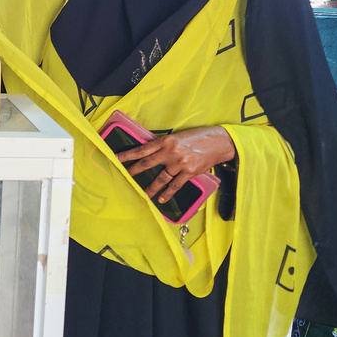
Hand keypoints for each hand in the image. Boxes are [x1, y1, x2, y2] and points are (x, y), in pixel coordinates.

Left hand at [116, 126, 235, 204]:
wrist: (219, 142)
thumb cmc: (198, 137)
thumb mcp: (177, 137)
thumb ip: (164, 145)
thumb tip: (150, 153)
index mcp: (165, 141)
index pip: (142, 149)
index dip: (128, 155)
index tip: (116, 158)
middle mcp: (170, 152)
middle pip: (147, 163)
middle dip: (134, 171)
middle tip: (124, 177)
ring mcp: (180, 163)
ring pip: (161, 178)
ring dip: (151, 188)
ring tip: (143, 194)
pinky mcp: (190, 172)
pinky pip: (175, 185)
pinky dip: (168, 193)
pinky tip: (162, 199)